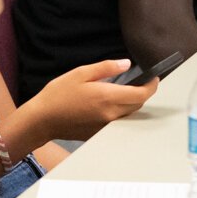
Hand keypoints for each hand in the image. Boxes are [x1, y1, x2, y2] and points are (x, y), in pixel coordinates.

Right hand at [23, 59, 158, 140]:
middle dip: (143, 93)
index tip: (154, 78)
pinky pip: (117, 122)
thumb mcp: (80, 73)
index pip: (141, 94)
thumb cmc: (57, 95)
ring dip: (132, 103)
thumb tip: (126, 64)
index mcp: (107, 97)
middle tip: (141, 82)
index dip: (152, 86)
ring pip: (129, 114)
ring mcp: (105, 126)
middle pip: (138, 105)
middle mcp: (110, 114)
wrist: (42, 120)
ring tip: (126, 91)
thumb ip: (106, 68)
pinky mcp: (99, 133)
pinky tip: (109, 104)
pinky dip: (120, 112)